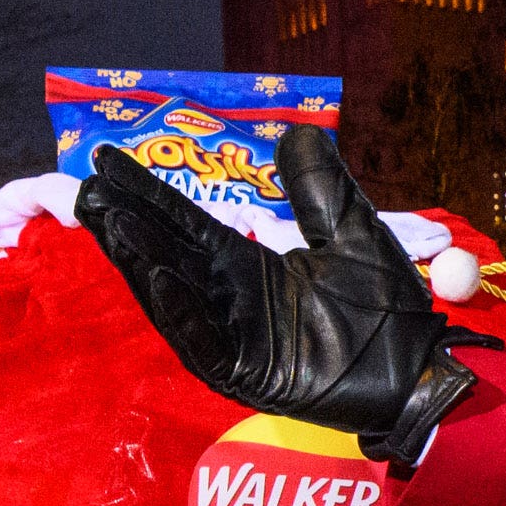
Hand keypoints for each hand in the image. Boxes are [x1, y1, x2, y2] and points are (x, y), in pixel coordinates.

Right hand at [77, 125, 483, 469]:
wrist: (419, 369)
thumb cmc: (387, 310)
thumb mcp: (353, 235)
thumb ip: (321, 190)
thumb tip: (296, 131)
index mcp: (248, 265)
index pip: (186, 223)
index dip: (146, 194)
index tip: (105, 161)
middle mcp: (232, 298)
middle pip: (168, 255)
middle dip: (127, 225)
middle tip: (86, 191)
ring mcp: (236, 338)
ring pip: (177, 297)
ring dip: (144, 263)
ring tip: (112, 227)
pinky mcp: (248, 374)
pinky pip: (205, 343)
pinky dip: (182, 313)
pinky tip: (160, 280)